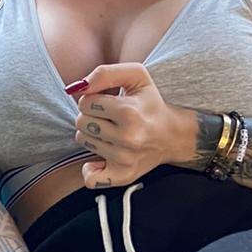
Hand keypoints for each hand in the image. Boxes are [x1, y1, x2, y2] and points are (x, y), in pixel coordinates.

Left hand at [72, 63, 188, 187]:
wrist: (173, 135)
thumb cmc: (150, 103)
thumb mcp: (136, 76)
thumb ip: (105, 73)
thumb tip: (78, 87)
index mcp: (129, 112)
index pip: (85, 102)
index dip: (93, 99)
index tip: (108, 102)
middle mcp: (128, 138)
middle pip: (81, 122)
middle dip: (91, 116)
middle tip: (109, 118)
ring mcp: (125, 159)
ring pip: (83, 141)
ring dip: (92, 135)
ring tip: (111, 132)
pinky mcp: (123, 176)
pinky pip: (90, 178)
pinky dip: (91, 169)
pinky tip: (101, 160)